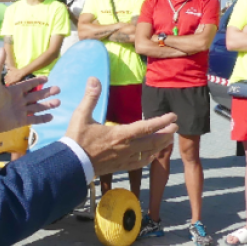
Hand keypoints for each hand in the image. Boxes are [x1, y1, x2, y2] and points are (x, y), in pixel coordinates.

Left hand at [0, 48, 58, 134]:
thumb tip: (2, 48)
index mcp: (14, 90)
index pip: (28, 84)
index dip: (37, 81)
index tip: (47, 78)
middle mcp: (19, 100)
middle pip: (36, 95)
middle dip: (47, 92)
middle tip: (58, 89)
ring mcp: (21, 111)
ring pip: (38, 107)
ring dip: (48, 104)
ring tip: (58, 102)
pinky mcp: (21, 121)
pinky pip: (34, 119)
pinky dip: (43, 118)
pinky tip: (51, 116)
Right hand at [63, 78, 177, 175]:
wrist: (70, 164)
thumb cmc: (76, 139)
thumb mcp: (81, 115)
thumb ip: (90, 97)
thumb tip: (94, 78)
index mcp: (120, 134)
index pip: (146, 127)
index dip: (162, 121)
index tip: (173, 116)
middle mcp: (126, 147)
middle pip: (152, 141)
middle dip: (166, 134)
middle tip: (176, 127)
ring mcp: (123, 158)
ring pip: (148, 153)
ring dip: (160, 146)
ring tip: (168, 140)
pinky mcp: (119, 166)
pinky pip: (138, 163)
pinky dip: (148, 159)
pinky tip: (151, 156)